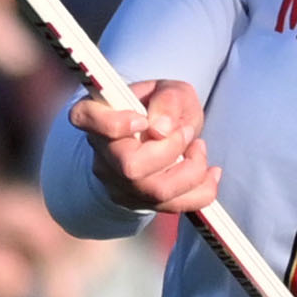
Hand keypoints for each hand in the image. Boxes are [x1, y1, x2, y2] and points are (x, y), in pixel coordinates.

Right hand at [71, 80, 218, 214]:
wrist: (160, 138)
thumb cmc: (160, 109)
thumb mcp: (169, 90)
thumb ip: (168, 99)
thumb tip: (163, 129)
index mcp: (98, 117)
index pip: (84, 118)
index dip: (113, 123)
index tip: (141, 119)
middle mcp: (103, 155)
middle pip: (130, 166)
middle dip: (171, 149)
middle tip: (185, 132)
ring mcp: (119, 185)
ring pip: (156, 191)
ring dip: (192, 169)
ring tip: (198, 148)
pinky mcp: (141, 203)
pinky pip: (177, 206)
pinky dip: (204, 190)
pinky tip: (211, 173)